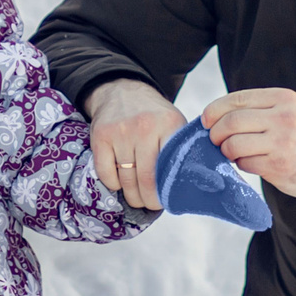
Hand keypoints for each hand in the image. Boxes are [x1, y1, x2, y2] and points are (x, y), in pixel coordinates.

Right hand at [85, 78, 185, 209]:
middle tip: (151, 204)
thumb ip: (182, 150)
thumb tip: (195, 185)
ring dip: (131, 196)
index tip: (167, 200)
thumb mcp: (174, 124)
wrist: (122, 91)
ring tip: (136, 198)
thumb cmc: (152, 115)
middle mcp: (144, 126)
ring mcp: (120, 131)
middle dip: (148, 200)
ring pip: (125, 179)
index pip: (169, 169)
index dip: (167, 191)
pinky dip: (113, 185)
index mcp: (169, 125)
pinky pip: (105, 173)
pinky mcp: (100, 135)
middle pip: (145, 179)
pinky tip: (120, 183)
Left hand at [202, 87, 295, 205]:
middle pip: (231, 121)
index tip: (205, 120)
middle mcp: (284, 117)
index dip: (214, 110)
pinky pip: (244, 163)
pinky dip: (240, 164)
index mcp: (284, 98)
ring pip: (233, 144)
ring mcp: (282, 142)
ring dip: (226, 150)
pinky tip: (250, 162)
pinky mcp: (278, 165)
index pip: (237, 99)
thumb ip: (258, 108)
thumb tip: (214, 115)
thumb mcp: (288, 112)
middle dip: (215, 132)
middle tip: (213, 140)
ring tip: (232, 152)